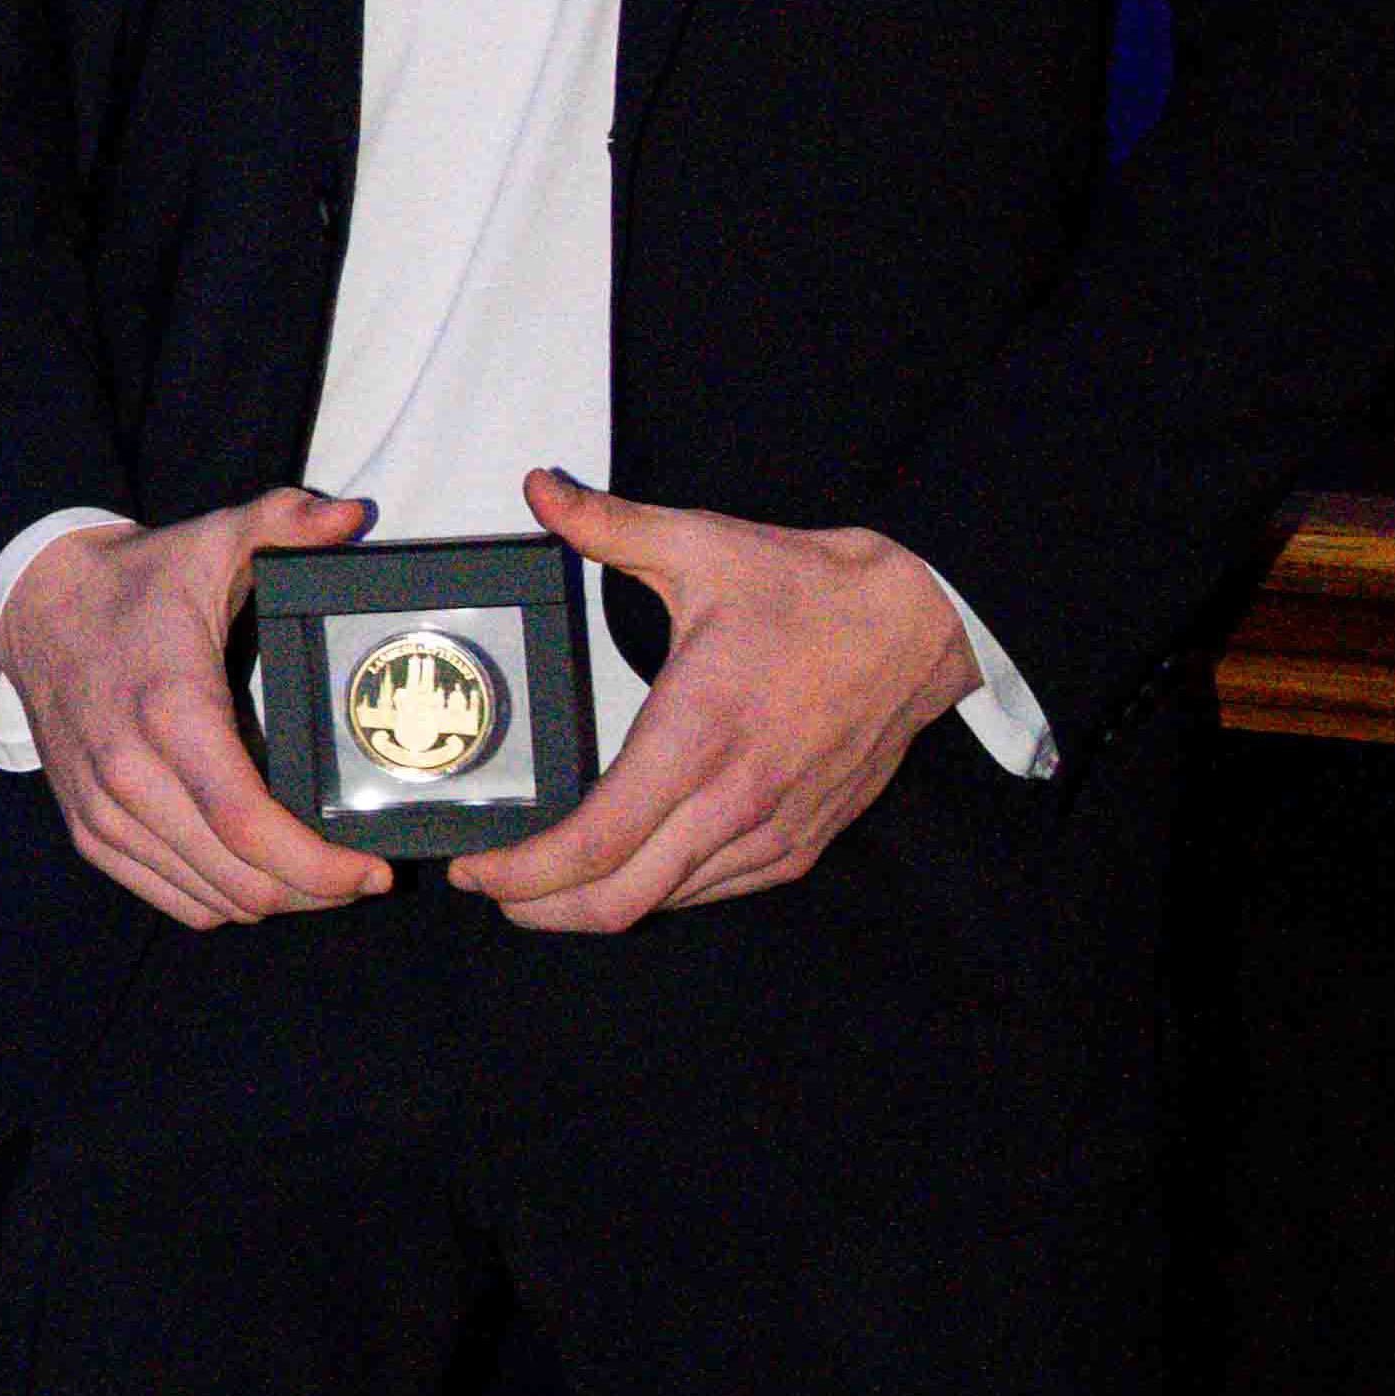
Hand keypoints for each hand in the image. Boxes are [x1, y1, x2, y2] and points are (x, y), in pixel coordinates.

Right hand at [0, 490, 395, 927]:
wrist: (34, 606)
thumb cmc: (136, 584)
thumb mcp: (210, 541)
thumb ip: (282, 523)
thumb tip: (349, 519)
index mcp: (171, 711)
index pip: (246, 824)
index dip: (318, 867)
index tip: (370, 870)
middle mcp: (130, 773)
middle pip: (237, 879)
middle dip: (314, 892)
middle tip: (359, 877)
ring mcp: (103, 809)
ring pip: (207, 900)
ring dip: (272, 902)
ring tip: (318, 880)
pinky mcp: (88, 829)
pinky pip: (168, 898)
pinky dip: (220, 902)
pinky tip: (254, 878)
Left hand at [454, 469, 974, 933]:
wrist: (920, 627)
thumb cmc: (807, 591)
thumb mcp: (701, 545)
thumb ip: (608, 524)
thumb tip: (540, 487)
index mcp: (698, 734)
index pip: (596, 842)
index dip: (523, 873)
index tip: (474, 867)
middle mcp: (735, 799)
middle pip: (617, 901)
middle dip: (538, 908)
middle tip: (490, 886)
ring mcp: (772, 833)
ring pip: (663, 905)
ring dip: (592, 907)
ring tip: (539, 883)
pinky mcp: (799, 844)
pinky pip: (712, 893)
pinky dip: (655, 892)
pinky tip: (621, 869)